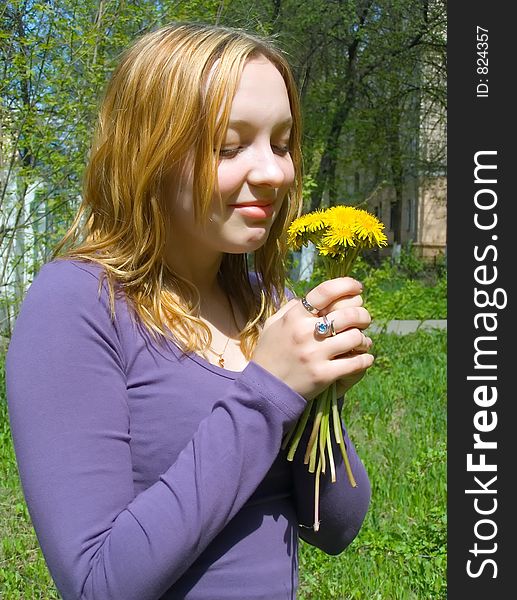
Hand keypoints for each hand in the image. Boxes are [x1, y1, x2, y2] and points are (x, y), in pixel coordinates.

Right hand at [252, 278, 373, 399]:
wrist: (265, 388)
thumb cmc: (270, 353)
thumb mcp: (273, 325)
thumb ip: (292, 308)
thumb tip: (315, 298)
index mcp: (294, 317)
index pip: (325, 292)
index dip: (346, 285)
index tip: (357, 288)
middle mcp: (305, 333)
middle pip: (349, 314)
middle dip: (362, 315)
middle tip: (364, 319)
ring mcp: (315, 354)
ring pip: (355, 338)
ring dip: (364, 339)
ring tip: (362, 342)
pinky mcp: (324, 375)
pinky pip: (356, 363)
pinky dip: (365, 359)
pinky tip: (364, 358)